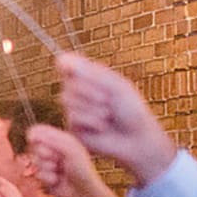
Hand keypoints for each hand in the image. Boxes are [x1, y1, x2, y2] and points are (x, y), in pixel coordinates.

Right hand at [25, 124, 104, 196]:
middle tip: (58, 160)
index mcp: (58, 140)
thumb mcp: (71, 151)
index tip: (32, 139)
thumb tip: (32, 135)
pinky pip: (37, 175)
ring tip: (60, 172)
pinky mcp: (42, 177)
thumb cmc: (82, 169)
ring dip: (47, 168)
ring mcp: (45, 164)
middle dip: (44, 154)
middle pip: (33, 147)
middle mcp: (50, 151)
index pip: (39, 131)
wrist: (83, 191)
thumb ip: (53, 141)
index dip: (34, 134)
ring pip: (35, 162)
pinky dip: (48, 178)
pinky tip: (57, 181)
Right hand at [55, 53, 174, 184]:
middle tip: (109, 102)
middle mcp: (77, 93)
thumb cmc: (131, 109)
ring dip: (94, 108)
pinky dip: (91, 121)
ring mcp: (73, 110)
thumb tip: (60, 58)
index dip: (73, 68)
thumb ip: (89, 71)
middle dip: (92, 92)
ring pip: (69, 101)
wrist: (136, 138)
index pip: (66, 63)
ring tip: (108, 116)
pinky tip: (102, 127)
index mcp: (88, 78)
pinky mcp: (72, 128)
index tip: (85, 73)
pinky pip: (73, 118)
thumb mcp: (115, 85)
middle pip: (69, 84)